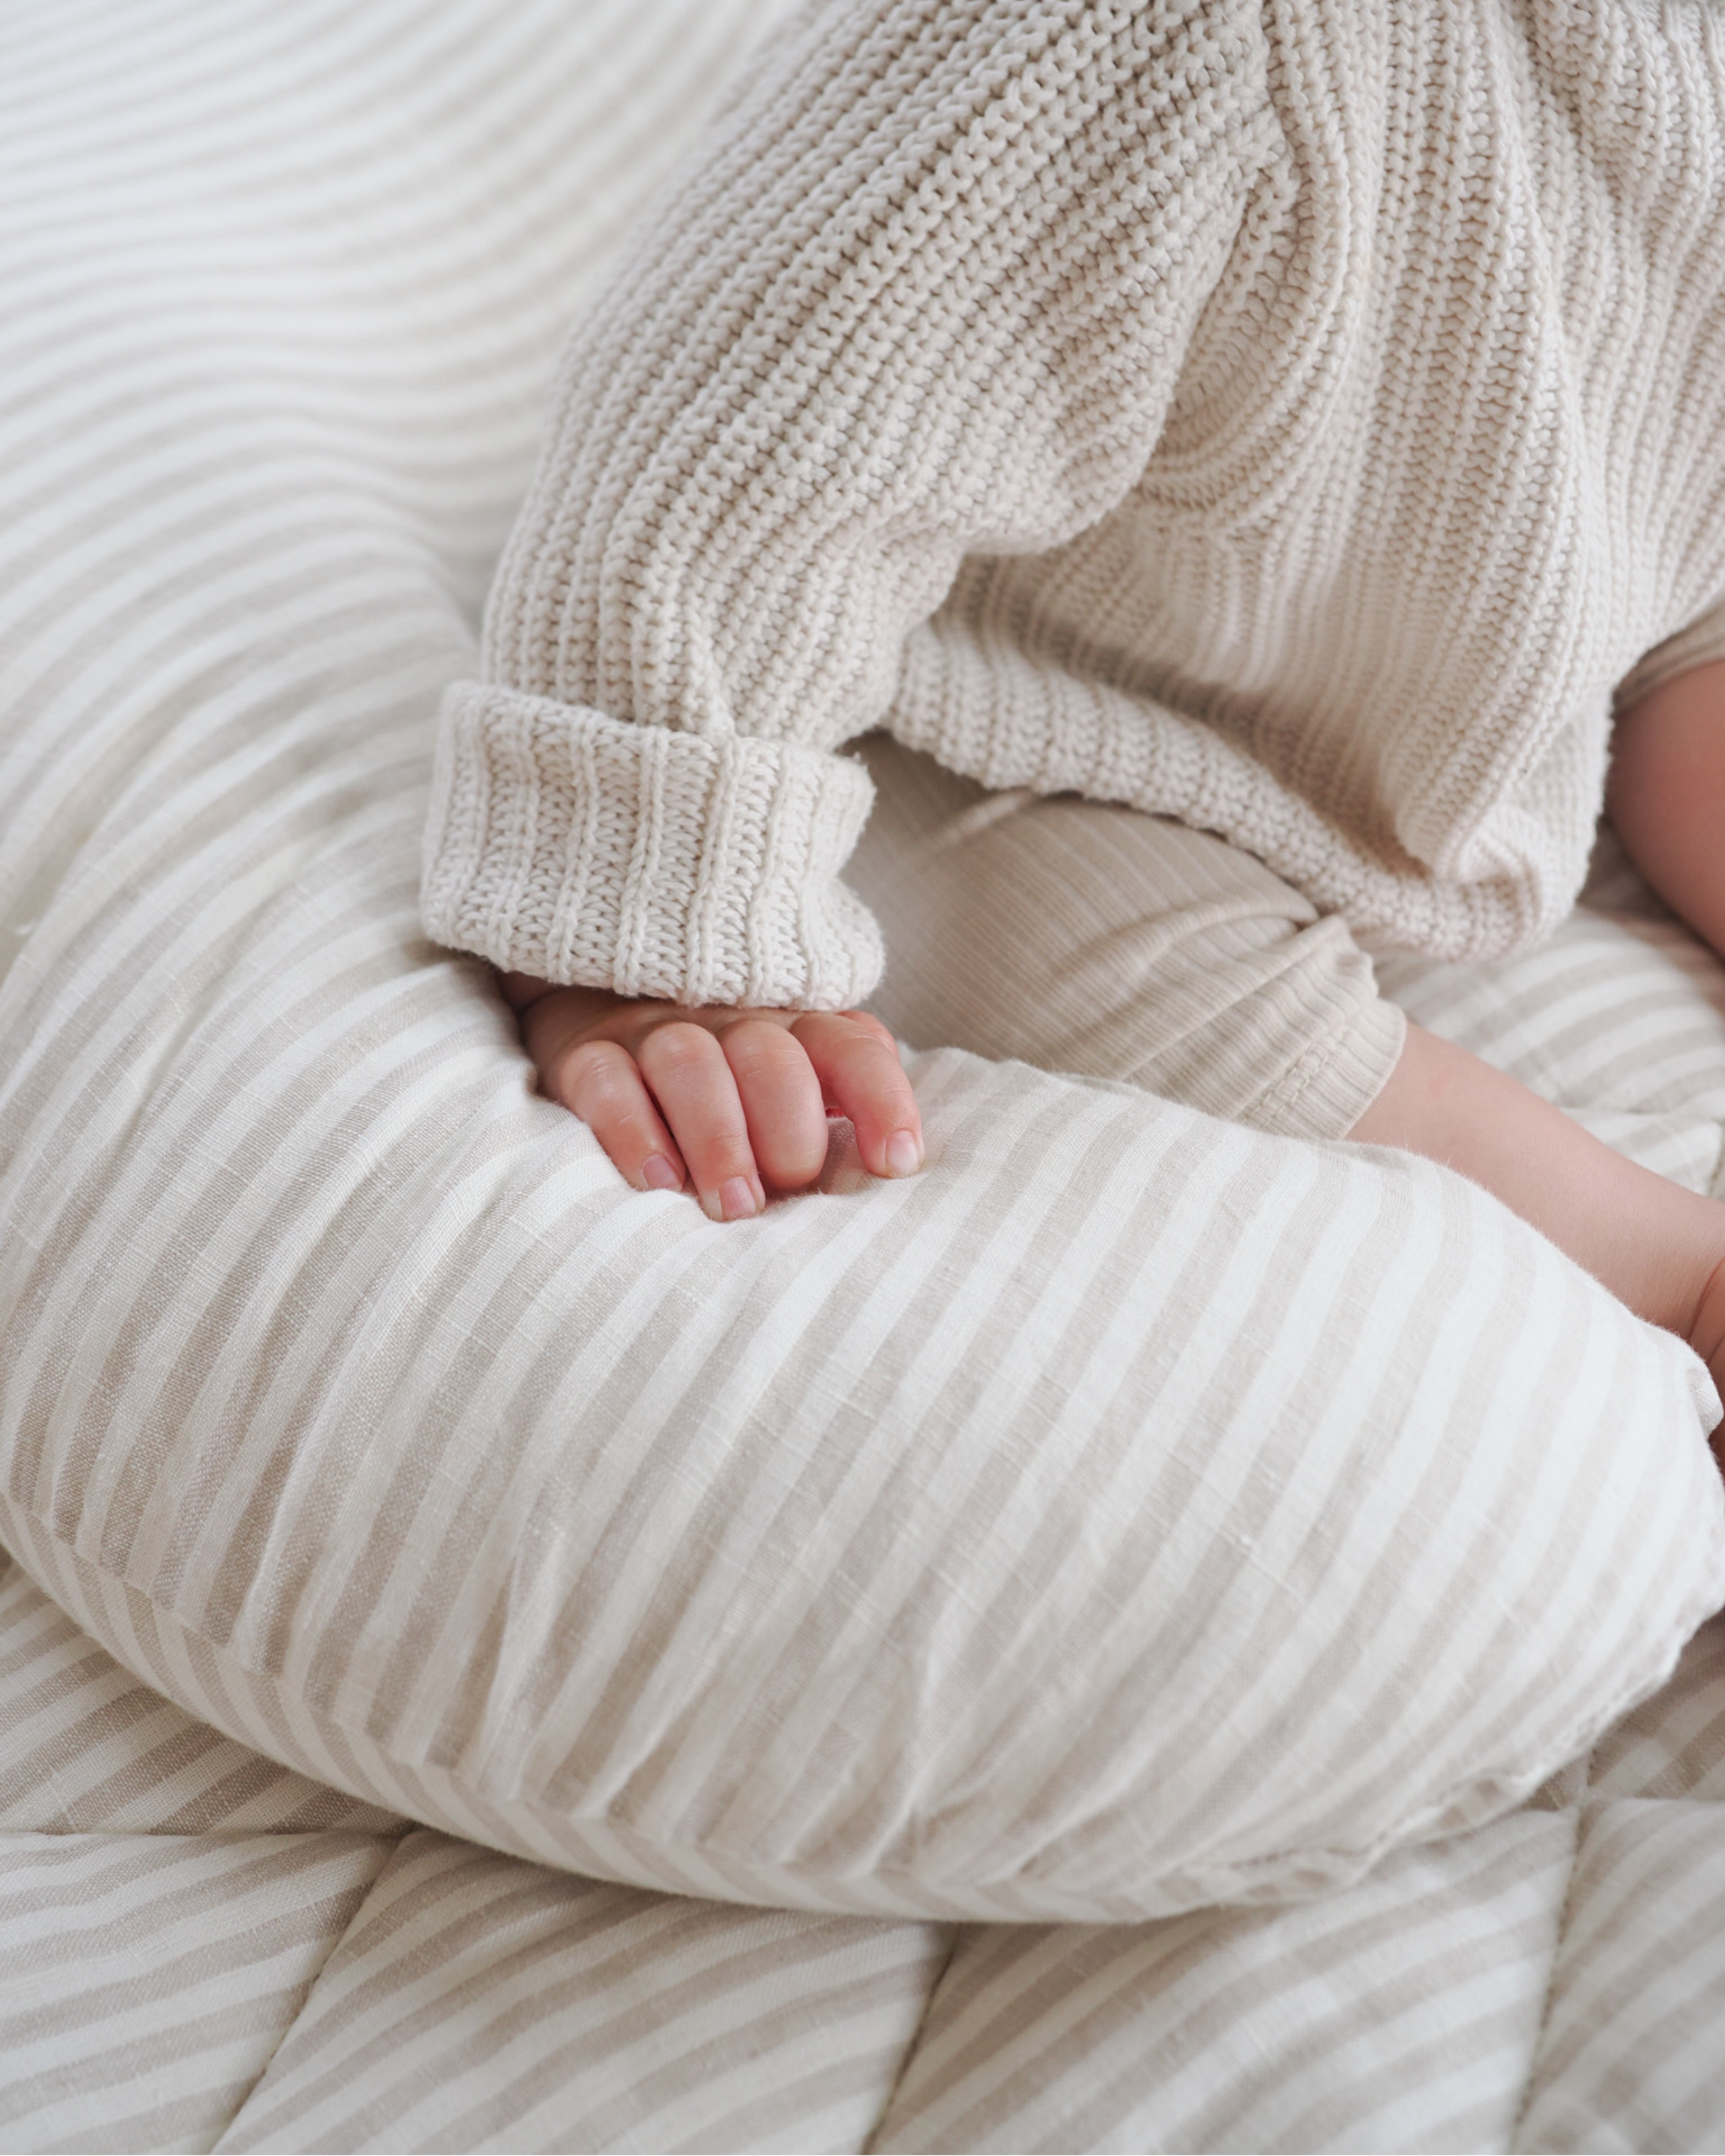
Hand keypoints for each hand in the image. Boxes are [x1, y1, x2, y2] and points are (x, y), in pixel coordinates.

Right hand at [502, 976, 923, 1219]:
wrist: (601, 1016)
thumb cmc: (729, 1096)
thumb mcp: (794, 1106)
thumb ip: (837, 1133)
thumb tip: (876, 1189)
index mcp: (797, 1034)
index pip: (854, 1050)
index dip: (883, 1101)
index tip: (895, 1165)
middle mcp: (732, 1025)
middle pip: (770, 1056)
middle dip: (787, 1129)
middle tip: (785, 1191)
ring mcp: (655, 1034)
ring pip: (689, 1060)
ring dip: (717, 1138)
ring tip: (732, 1208)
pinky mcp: (587, 1055)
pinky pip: (605, 1080)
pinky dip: (631, 1130)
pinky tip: (656, 1181)